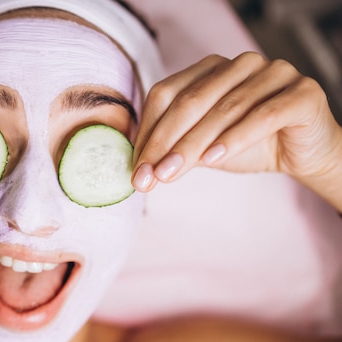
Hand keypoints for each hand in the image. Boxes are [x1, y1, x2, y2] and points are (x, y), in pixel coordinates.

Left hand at [132, 52, 341, 195]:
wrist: (304, 154)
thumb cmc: (250, 146)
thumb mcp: (204, 148)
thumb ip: (176, 151)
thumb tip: (140, 172)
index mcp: (210, 68)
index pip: (166, 94)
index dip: (147, 132)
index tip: (136, 169)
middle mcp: (240, 64)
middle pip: (189, 101)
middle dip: (164, 143)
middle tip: (148, 176)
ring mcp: (274, 72)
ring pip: (222, 110)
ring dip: (191, 146)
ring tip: (170, 174)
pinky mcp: (302, 91)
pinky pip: (262, 116)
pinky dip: (234, 138)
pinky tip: (212, 160)